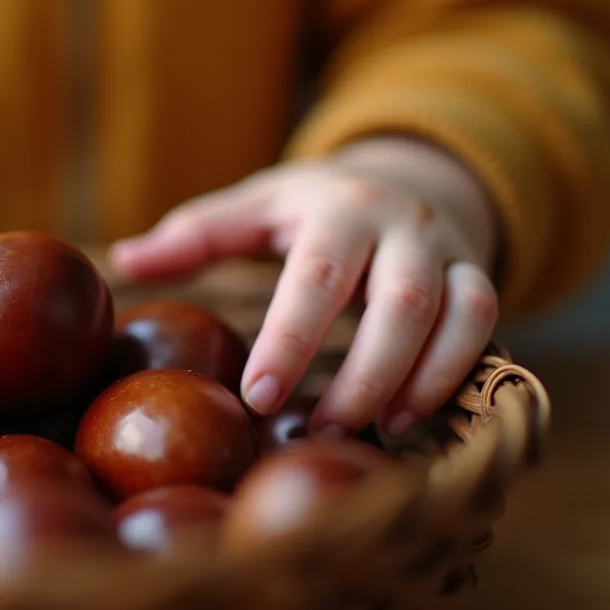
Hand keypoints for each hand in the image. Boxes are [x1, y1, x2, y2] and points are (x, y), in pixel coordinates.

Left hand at [109, 137, 501, 437]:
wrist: (408, 175)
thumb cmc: (310, 206)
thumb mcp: (254, 205)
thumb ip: (195, 234)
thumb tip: (125, 261)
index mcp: (336, 208)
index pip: (314, 277)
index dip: (289, 341)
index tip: (257, 397)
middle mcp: (402, 225)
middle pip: (399, 302)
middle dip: (361, 374)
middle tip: (313, 430)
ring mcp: (448, 250)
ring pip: (456, 315)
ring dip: (417, 380)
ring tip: (368, 433)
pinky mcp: (478, 276)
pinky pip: (484, 325)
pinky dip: (456, 373)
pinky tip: (410, 418)